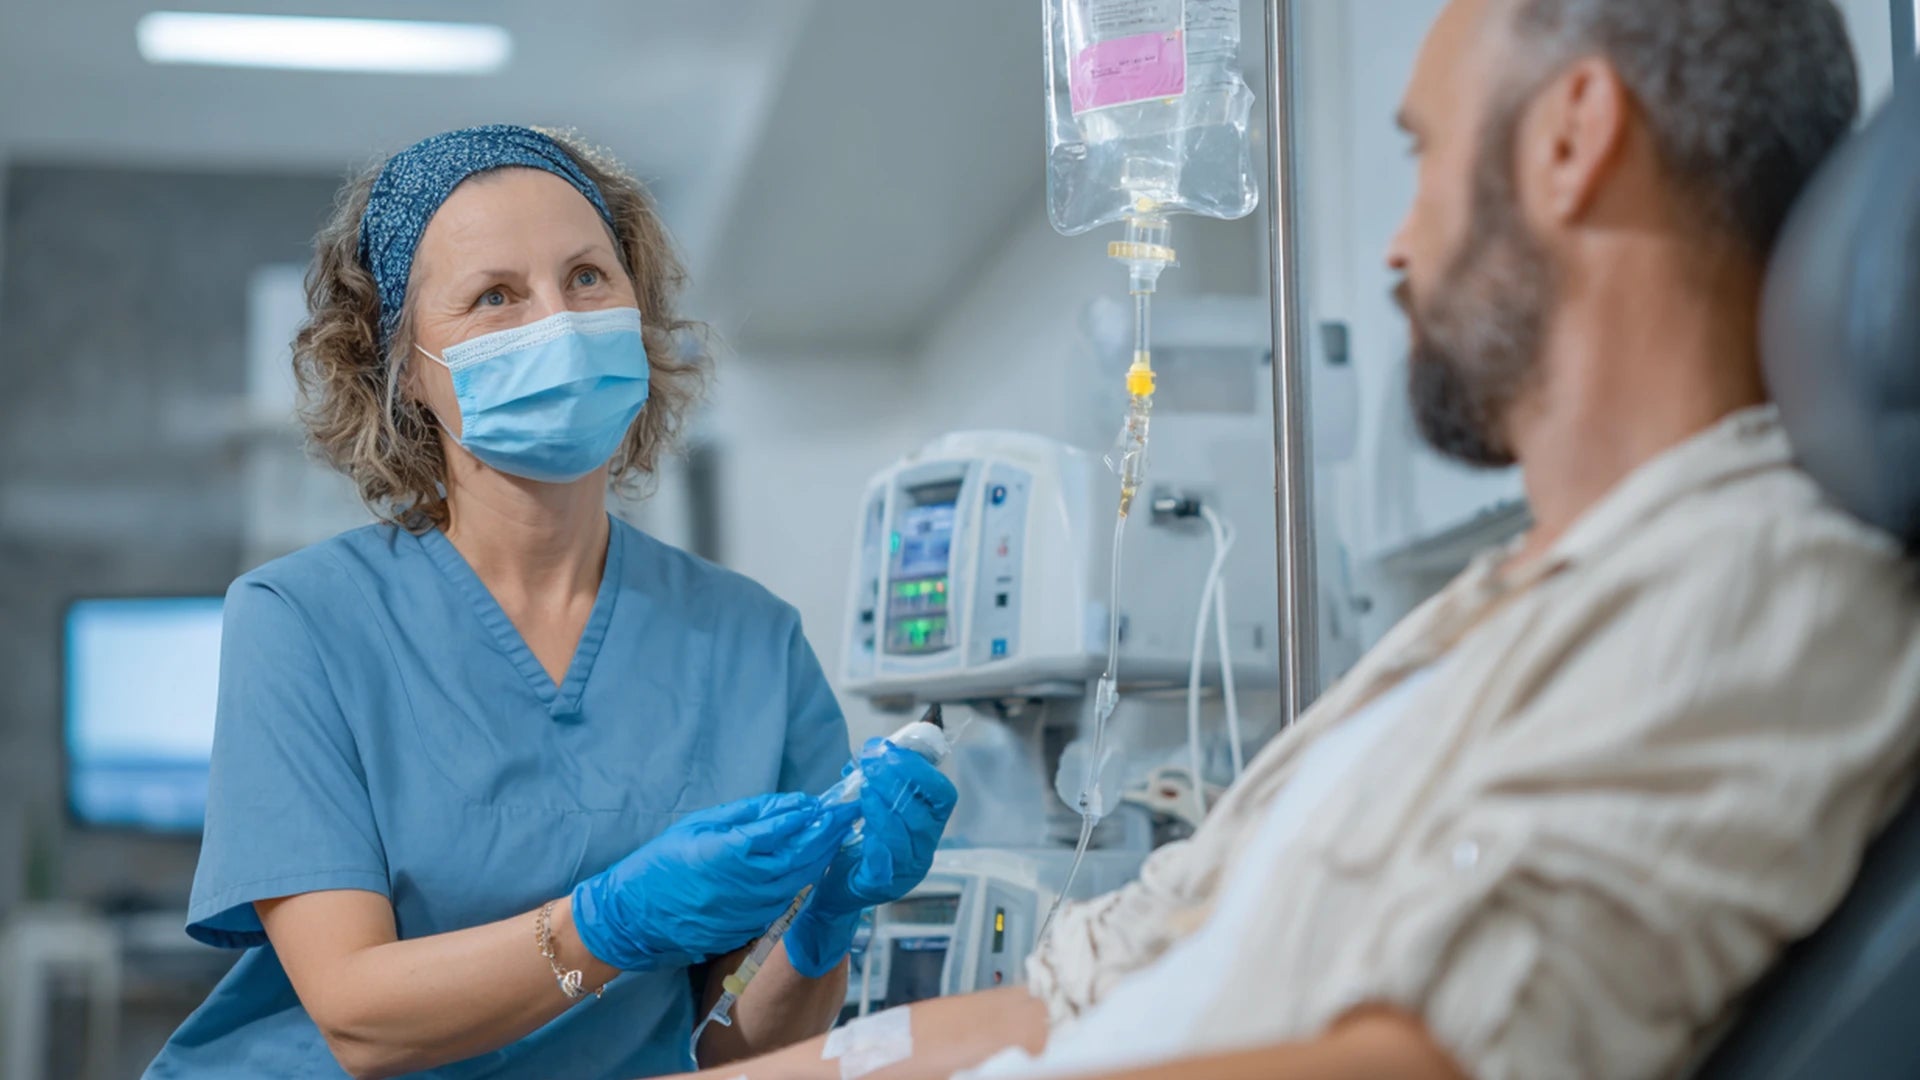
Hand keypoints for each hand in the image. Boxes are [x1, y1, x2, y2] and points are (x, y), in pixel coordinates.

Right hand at [571, 792, 859, 971]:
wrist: (632, 917)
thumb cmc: (660, 864)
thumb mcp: (698, 826)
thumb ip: (746, 815)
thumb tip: (789, 805)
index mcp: (727, 853)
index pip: (783, 831)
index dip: (812, 817)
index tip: (832, 804)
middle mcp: (742, 885)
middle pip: (800, 859)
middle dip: (827, 836)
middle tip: (846, 817)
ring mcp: (746, 912)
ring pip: (797, 884)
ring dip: (819, 860)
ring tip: (834, 838)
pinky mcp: (745, 930)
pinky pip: (783, 904)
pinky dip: (800, 883)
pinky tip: (808, 868)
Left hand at [786, 740, 958, 976]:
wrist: (831, 892)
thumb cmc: (854, 846)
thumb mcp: (870, 810)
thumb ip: (878, 784)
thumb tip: (876, 749)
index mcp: (926, 828)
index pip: (943, 796)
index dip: (922, 770)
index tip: (892, 750)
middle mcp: (924, 849)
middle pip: (929, 812)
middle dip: (902, 780)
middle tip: (874, 761)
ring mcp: (908, 870)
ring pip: (911, 831)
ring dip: (888, 800)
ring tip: (867, 782)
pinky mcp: (885, 884)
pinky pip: (888, 853)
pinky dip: (876, 826)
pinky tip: (861, 810)